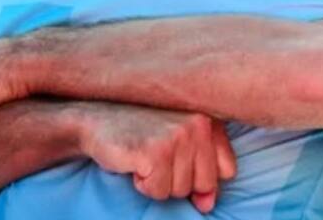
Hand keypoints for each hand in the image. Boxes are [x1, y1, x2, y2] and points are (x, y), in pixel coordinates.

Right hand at [80, 103, 235, 212]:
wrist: (96, 118)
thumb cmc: (141, 131)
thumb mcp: (179, 146)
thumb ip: (202, 171)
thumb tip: (208, 204)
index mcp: (210, 117)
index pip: (227, 170)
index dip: (201, 174)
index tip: (178, 157)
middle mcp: (198, 123)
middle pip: (204, 183)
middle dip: (178, 179)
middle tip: (158, 155)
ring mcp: (178, 136)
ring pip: (181, 190)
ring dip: (159, 181)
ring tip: (145, 154)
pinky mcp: (156, 152)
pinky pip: (158, 191)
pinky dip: (143, 184)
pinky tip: (134, 160)